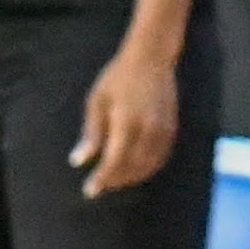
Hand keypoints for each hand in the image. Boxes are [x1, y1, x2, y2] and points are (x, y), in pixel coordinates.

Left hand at [71, 39, 182, 197]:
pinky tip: (134, 170)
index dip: (102, 178)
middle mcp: (148, 128)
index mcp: (126, 121)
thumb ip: (91, 133)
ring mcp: (163, 129)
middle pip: (132, 167)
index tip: (89, 190)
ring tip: (114, 180)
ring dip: (130, 178)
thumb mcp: (97, 101)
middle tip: (99, 184)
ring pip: (148, 166)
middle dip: (114, 180)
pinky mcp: (171, 129)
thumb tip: (78, 161)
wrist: (151, 58)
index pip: (114, 160)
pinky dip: (147, 169)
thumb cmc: (118, 78)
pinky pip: (160, 158)